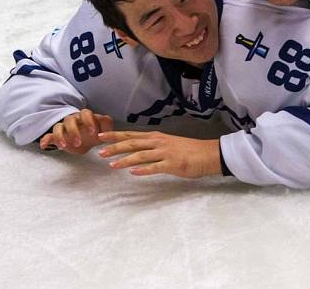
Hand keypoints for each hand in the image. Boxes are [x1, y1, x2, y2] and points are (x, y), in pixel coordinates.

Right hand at [39, 109, 113, 153]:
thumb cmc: (96, 133)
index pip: (85, 113)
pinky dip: (45, 140)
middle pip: (69, 120)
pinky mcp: (56, 137)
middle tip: (78, 143)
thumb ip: (107, 124)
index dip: (89, 121)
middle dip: (73, 131)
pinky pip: (48, 136)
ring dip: (60, 136)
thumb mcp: (104, 130)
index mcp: (85, 116)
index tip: (93, 133)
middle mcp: (73, 120)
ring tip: (64, 146)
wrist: (88, 142)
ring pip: (57, 127)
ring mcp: (64, 127)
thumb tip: (104, 124)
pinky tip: (44, 146)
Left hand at [97, 131, 221, 177]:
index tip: (101, 136)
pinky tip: (133, 173)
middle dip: (115, 147)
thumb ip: (153, 147)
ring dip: (125, 160)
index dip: (115, 136)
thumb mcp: (169, 144)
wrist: (209, 154)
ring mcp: (165, 153)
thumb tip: (137, 151)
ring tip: (112, 165)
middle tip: (100, 151)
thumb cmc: (189, 150)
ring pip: (141, 155)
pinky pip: (155, 167)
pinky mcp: (172, 164)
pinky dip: (143, 170)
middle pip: (133, 144)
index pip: (132, 135)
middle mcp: (159, 143)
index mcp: (156, 137)